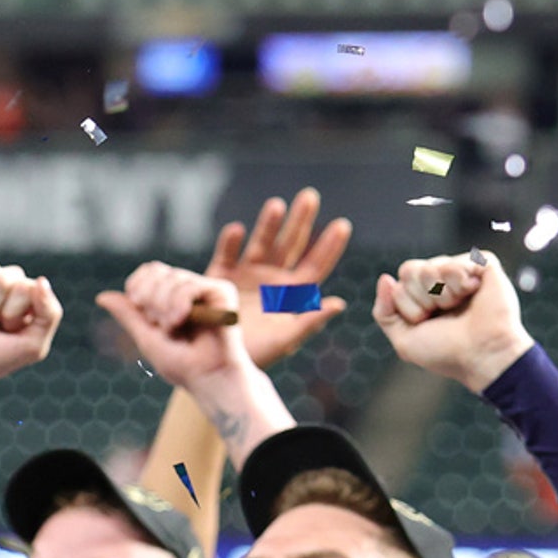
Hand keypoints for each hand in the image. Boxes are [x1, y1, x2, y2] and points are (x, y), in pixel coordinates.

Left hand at [97, 262, 249, 392]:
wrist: (209, 377)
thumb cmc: (181, 363)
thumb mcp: (146, 337)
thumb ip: (128, 314)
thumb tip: (100, 296)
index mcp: (172, 297)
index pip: (149, 271)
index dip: (137, 285)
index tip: (138, 307)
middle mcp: (190, 289)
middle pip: (157, 271)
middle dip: (148, 297)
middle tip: (157, 323)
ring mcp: (206, 290)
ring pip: (172, 278)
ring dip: (163, 306)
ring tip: (172, 328)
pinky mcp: (222, 292)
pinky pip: (190, 285)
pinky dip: (178, 302)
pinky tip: (180, 320)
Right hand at [207, 188, 350, 367]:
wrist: (214, 360)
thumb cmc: (255, 355)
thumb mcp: (285, 340)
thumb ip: (309, 321)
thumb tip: (338, 303)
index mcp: (293, 294)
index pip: (315, 265)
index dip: (329, 246)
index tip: (342, 225)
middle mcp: (272, 279)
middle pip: (290, 245)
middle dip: (300, 221)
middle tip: (310, 196)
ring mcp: (246, 276)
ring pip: (260, 244)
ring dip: (268, 225)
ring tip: (276, 205)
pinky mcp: (219, 277)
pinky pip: (226, 256)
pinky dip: (230, 243)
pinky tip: (236, 230)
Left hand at [373, 251, 533, 393]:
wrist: (482, 355)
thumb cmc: (447, 351)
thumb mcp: (404, 338)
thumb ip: (384, 311)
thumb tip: (385, 278)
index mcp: (422, 294)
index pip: (398, 282)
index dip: (408, 305)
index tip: (427, 321)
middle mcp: (441, 279)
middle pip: (410, 269)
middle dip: (422, 297)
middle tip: (444, 313)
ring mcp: (462, 271)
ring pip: (431, 266)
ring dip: (442, 294)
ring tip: (460, 306)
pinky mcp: (485, 265)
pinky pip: (456, 262)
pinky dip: (460, 283)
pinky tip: (473, 294)